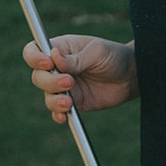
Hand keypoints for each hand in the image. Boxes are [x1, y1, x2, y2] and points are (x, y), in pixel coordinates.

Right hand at [22, 34, 136, 123]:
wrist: (131, 77)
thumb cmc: (113, 56)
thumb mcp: (96, 52)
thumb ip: (75, 59)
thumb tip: (53, 56)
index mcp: (60, 49)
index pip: (34, 51)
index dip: (34, 57)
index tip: (47, 64)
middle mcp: (57, 68)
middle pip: (37, 76)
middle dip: (49, 81)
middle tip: (69, 82)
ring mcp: (63, 87)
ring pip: (46, 95)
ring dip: (54, 100)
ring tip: (70, 102)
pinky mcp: (73, 103)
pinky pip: (58, 111)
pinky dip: (58, 115)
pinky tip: (65, 116)